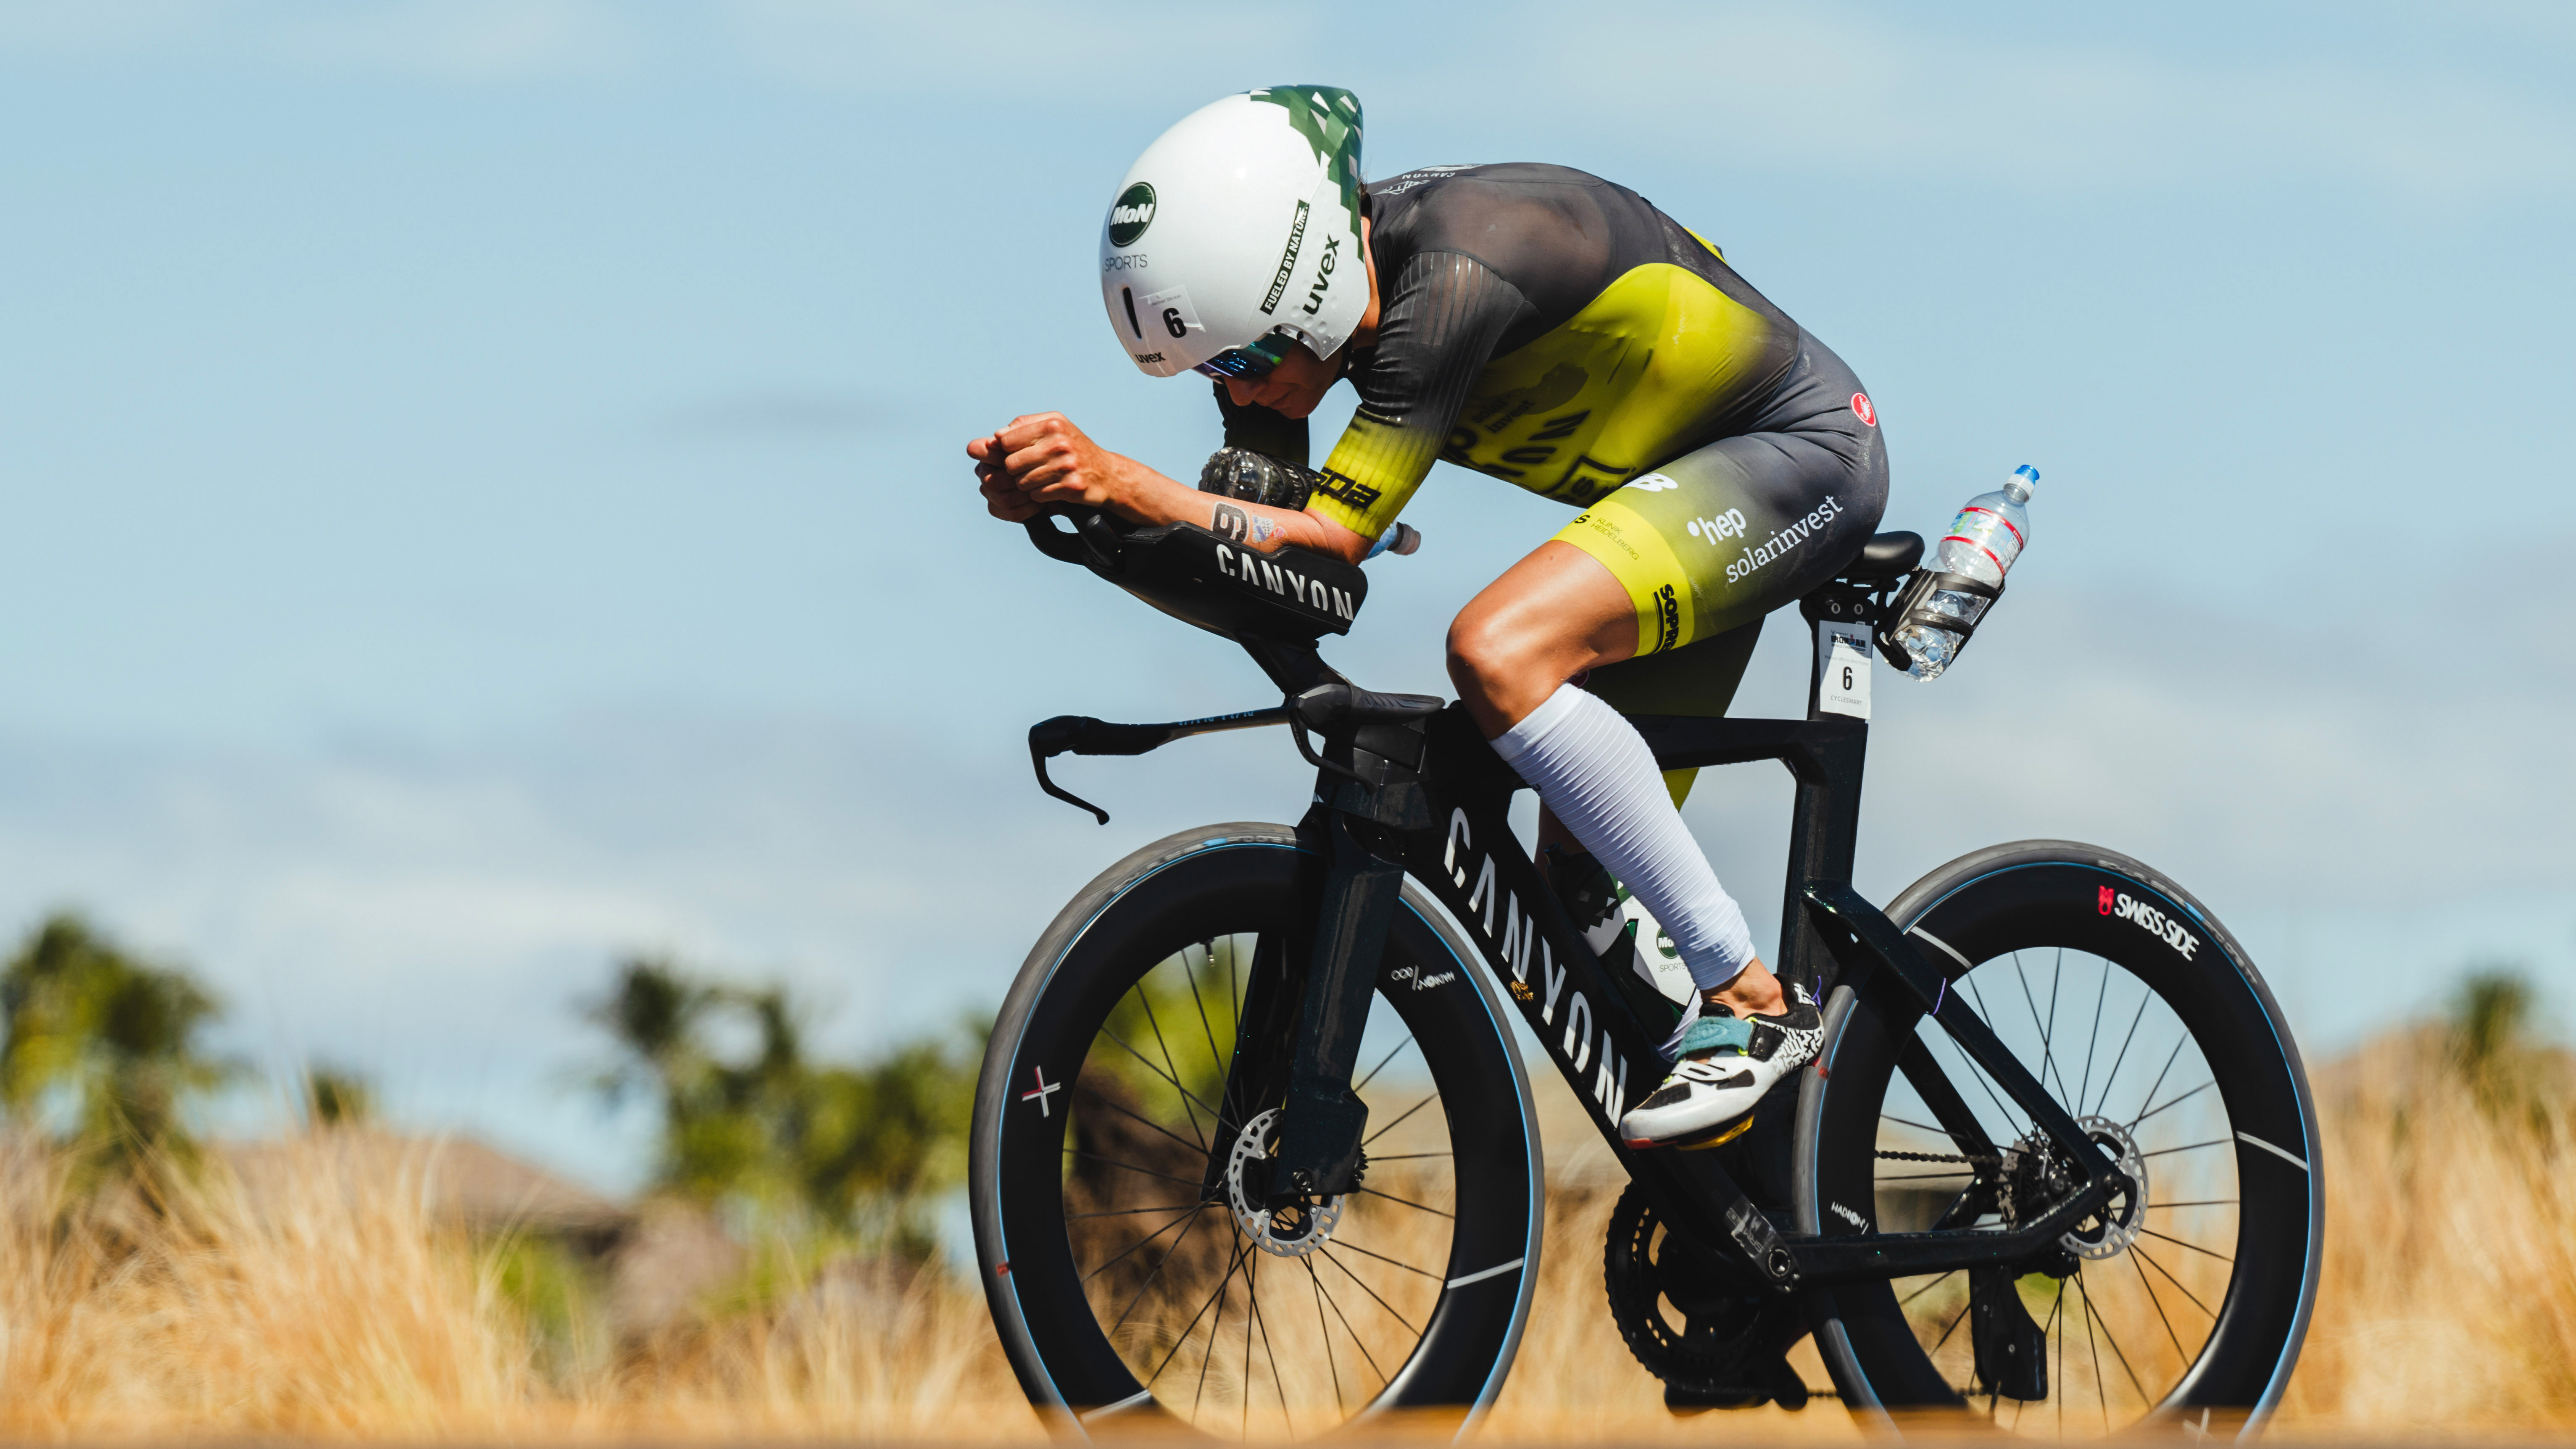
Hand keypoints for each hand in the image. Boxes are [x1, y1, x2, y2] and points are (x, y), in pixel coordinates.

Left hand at [968, 412, 1130, 522]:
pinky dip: (1040, 495)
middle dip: (1015, 471)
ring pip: (1022, 482)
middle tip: (1028, 470)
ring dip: (1027, 484)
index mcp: (1052, 424)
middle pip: (1011, 464)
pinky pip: (1037, 496)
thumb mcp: (1054, 427)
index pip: (1005, 440)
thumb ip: (1023, 426)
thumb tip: (995, 436)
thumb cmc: (1074, 448)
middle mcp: (1060, 442)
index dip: (1006, 451)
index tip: (1016, 454)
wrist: (1107, 474)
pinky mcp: (1071, 487)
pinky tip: (1051, 488)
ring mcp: (1067, 465)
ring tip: (1041, 479)